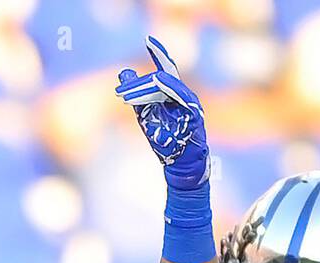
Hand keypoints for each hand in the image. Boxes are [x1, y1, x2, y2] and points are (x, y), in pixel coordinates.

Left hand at [115, 36, 208, 188]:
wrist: (181, 164)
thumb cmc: (165, 140)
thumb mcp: (146, 115)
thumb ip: (136, 94)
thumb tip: (123, 72)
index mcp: (174, 94)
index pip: (166, 70)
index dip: (159, 55)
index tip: (149, 41)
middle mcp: (184, 96)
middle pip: (167, 79)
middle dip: (146, 80)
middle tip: (127, 83)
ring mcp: (191, 107)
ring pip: (175, 89)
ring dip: (159, 86)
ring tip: (145, 82)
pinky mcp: (196, 119)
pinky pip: (185, 104)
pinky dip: (175, 96)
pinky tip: (162, 92)